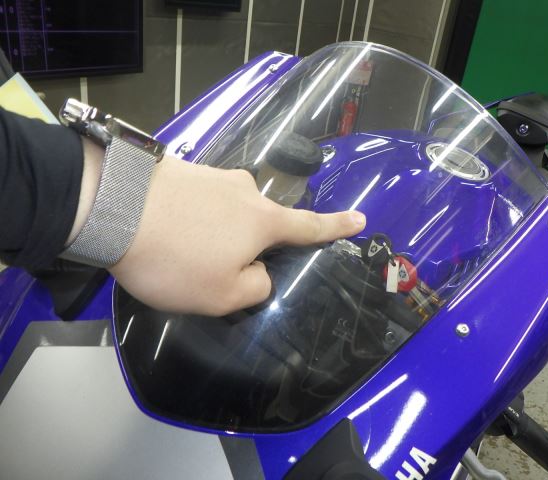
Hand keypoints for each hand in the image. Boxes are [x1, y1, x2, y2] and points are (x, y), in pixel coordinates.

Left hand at [106, 155, 365, 314]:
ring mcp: (213, 176)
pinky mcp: (182, 170)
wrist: (112, 207)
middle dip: (244, 246)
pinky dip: (189, 221)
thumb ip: (256, 288)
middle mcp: (245, 191)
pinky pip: (197, 203)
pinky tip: (164, 234)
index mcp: (263, 222)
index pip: (310, 227)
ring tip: (177, 254)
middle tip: (209, 268)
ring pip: (224, 213)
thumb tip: (258, 272)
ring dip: (211, 234)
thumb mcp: (223, 296)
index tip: (361, 219)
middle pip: (258, 223)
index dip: (337, 227)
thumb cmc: (176, 259)